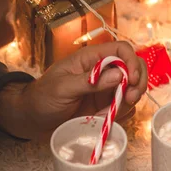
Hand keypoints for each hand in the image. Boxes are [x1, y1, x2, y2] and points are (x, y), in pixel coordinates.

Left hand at [0, 41, 147, 140]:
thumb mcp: (63, 88)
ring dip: (128, 103)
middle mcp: (102, 73)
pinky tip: (106, 120)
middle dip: (138, 84)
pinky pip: (125, 110)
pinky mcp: (106, 108)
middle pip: (133, 69)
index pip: (122, 50)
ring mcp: (106, 92)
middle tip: (130, 99)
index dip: (132, 62)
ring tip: (109, 114)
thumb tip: (118, 75)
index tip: (131, 81)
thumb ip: (90, 81)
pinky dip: (122, 116)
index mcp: (91, 59)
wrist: (33, 120)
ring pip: (132, 91)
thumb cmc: (42, 98)